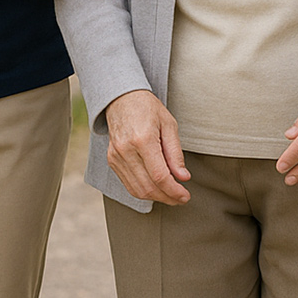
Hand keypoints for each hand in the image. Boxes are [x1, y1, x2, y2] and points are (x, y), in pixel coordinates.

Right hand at [104, 90, 190, 204]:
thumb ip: (175, 153)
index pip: (159, 176)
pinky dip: (143, 191)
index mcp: (142, 140)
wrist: (122, 99)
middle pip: (148, 187)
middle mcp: (126, 151)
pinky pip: (128, 184)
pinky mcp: (112, 160)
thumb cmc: (149, 109)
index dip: (174, 190)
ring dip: (156, 197)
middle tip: (181, 198)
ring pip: (136, 190)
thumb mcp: (169, 125)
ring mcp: (116, 157)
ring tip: (171, 196)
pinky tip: (156, 189)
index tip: (185, 196)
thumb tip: (183, 177)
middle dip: (167, 197)